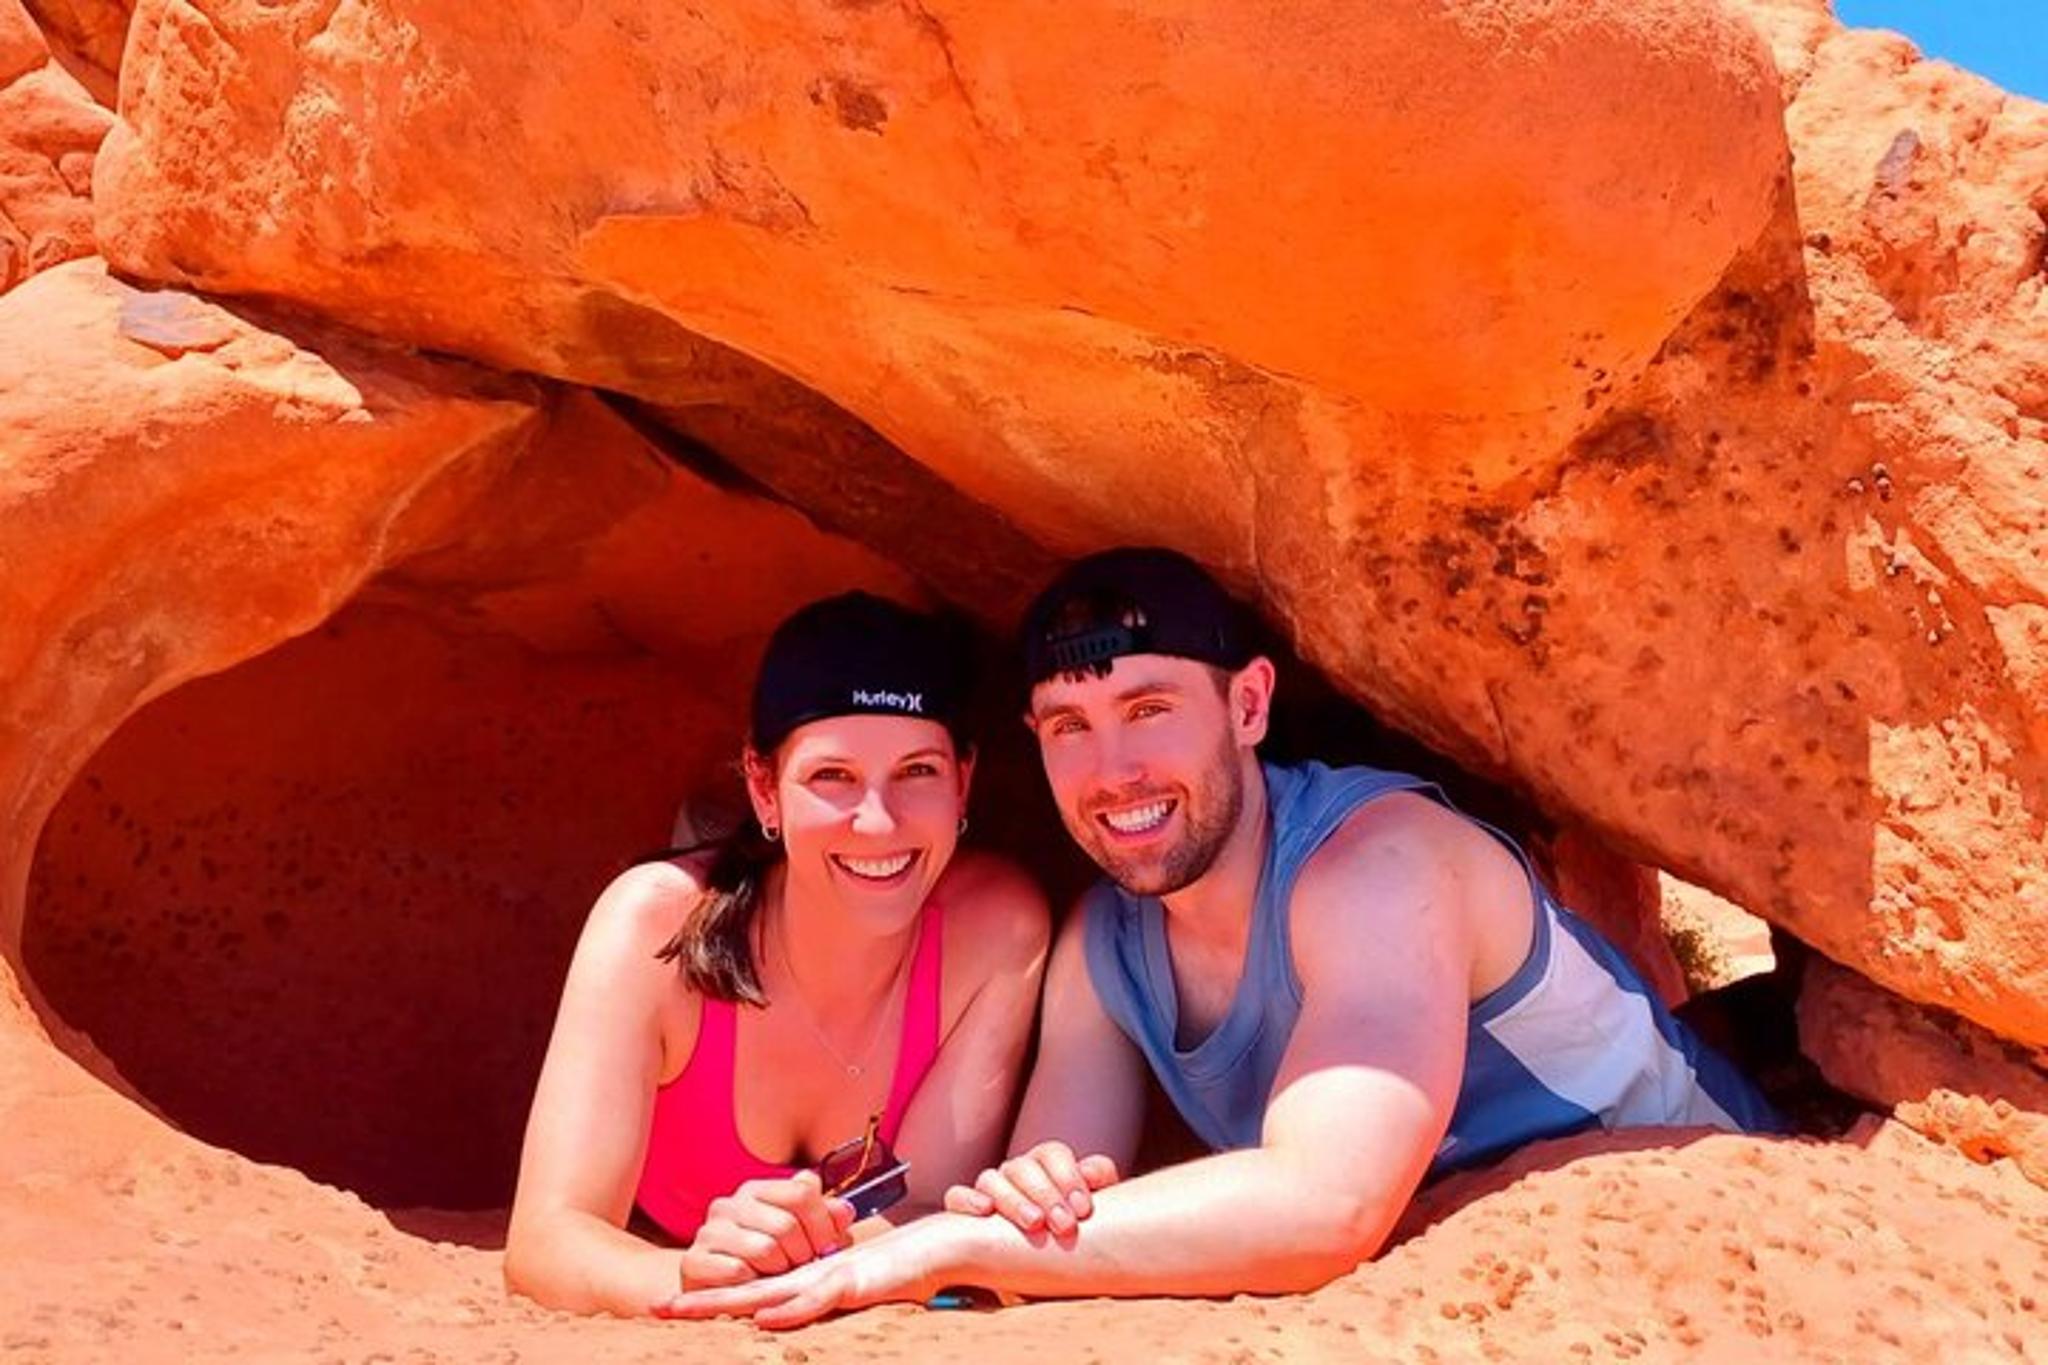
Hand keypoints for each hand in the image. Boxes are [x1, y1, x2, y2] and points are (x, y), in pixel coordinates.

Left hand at [657, 1216, 956, 1328]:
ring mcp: (830, 1278)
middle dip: (701, 1301)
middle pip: (746, 1293)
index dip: (716, 1300)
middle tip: (657, 1308)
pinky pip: (815, 1300)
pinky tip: (762, 1318)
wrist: (944, 1244)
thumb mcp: (861, 1292)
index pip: (754, 1292)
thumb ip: (834, 1301)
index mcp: (809, 1281)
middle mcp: (811, 1278)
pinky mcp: (854, 1284)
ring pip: (768, 1294)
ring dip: (727, 1304)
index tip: (676, 1307)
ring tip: (687, 1310)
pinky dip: (788, 1310)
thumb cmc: (905, 1269)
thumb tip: (807, 1314)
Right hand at [686, 1171, 856, 1279]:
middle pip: (786, 1224)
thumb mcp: (800, 1237)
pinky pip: (737, 1272)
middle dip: (804, 1254)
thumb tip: (845, 1211)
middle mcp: (729, 1204)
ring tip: (779, 1276)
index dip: (823, 1224)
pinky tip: (753, 1284)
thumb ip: (824, 1220)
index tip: (829, 1248)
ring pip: (765, 1249)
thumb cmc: (767, 1262)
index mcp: (756, 1190)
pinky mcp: (693, 1260)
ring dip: (780, 1271)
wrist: (714, 1290)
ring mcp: (708, 1231)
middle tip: (802, 1268)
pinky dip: (753, 1284)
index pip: (802, 1192)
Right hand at [941, 1140, 1119, 1237]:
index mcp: (1045, 1166)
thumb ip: (1100, 1183)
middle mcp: (1015, 1174)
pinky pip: (956, 1196)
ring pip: (991, 1179)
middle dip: (1046, 1195)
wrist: (1046, 1273)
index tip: (1083, 1210)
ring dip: (1013, 1199)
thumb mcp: (1092, 1211)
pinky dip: (967, 1200)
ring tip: (1034, 1224)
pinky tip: (985, 1211)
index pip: (1052, 1154)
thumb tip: (1090, 1171)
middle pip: (1023, 1167)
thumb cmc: (1072, 1236)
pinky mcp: (965, 1213)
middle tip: (1065, 1226)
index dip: (1068, 1177)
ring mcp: (989, 1191)